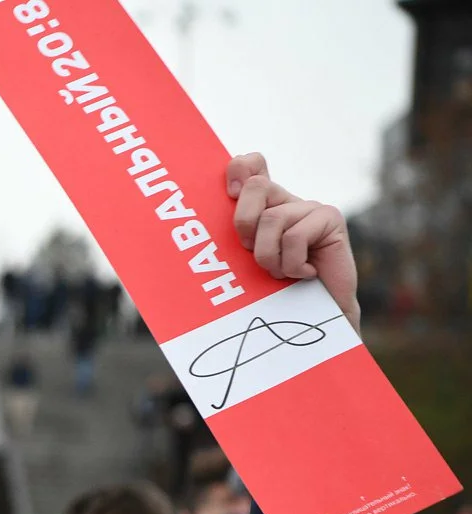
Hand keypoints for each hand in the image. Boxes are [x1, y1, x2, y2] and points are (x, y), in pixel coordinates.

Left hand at [227, 153, 359, 334]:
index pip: (252, 166)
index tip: (231, 193)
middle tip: (250, 251)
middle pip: (256, 187)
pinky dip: (291, 264)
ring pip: (271, 219)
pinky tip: (304, 274)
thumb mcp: (245, 263)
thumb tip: (211, 219)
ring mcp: (311, 208)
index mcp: (265, 207)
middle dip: (243, 224)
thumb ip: (235, 237)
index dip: (239, 169)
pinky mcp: (331, 219)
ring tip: (280, 273)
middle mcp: (288, 201)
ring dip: (268, 256)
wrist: (315, 318)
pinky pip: (294, 236)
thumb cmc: (275, 293)